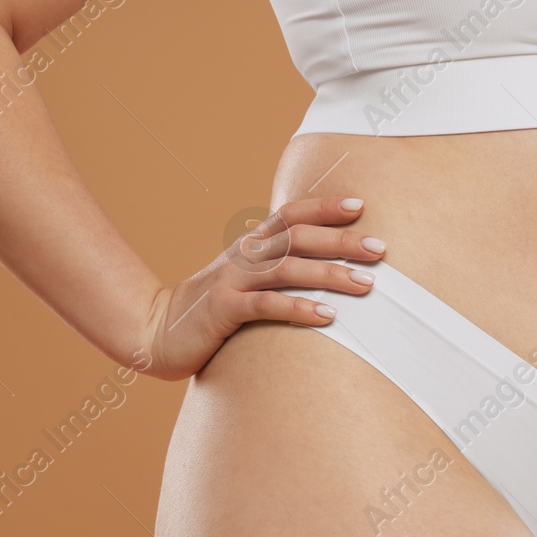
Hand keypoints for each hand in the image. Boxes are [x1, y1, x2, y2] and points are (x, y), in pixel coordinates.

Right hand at [134, 196, 386, 379]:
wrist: (157, 331)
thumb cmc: (212, 309)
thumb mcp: (245, 280)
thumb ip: (276, 268)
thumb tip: (324, 268)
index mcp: (251, 244)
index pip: (292, 214)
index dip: (325, 206)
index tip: (361, 205)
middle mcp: (244, 254)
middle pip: (298, 237)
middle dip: (342, 240)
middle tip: (380, 250)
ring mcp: (233, 280)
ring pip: (287, 268)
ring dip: (330, 275)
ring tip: (366, 284)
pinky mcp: (223, 309)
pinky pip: (267, 305)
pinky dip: (299, 308)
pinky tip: (328, 316)